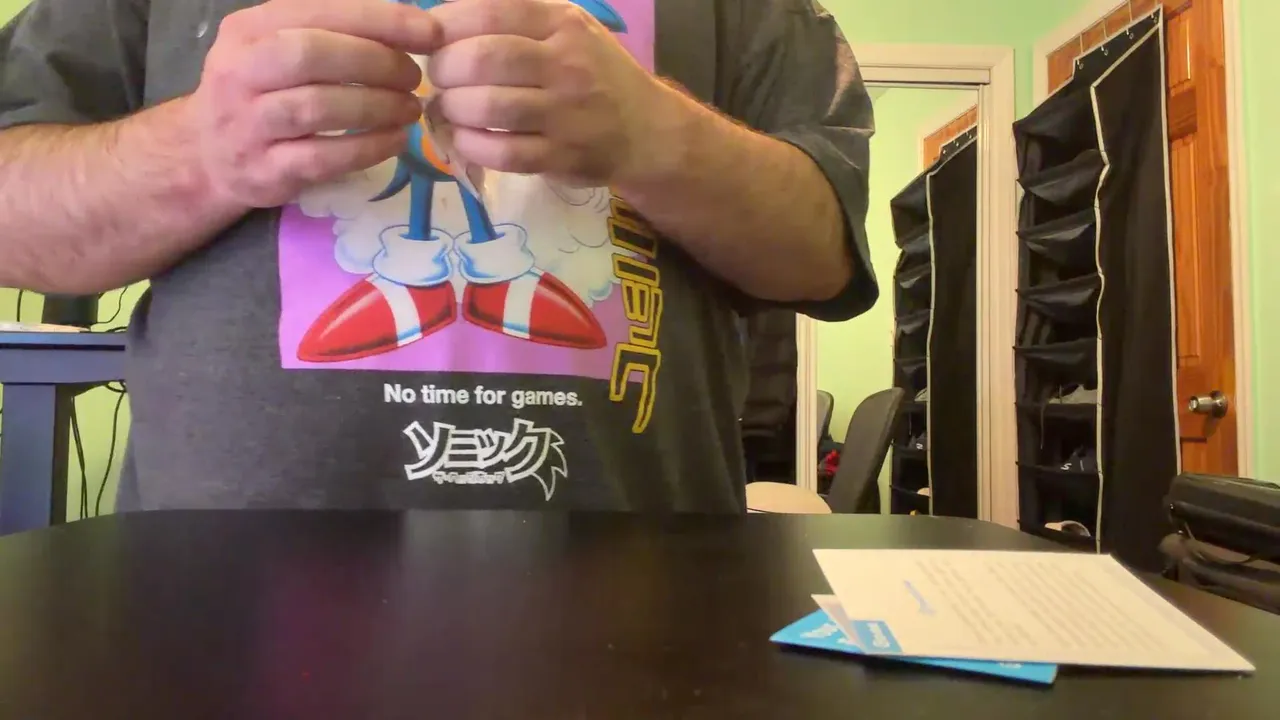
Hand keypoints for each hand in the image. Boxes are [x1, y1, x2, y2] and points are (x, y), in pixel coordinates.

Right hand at [186, 0, 440, 207]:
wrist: (208, 156)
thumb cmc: (260, 92)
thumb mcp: (274, 45)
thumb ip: (328, 29)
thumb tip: (405, 21)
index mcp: (248, 30)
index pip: (319, 12)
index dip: (380, 20)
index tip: (428, 32)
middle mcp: (240, 71)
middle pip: (311, 54)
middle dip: (377, 61)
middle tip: (415, 76)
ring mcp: (248, 124)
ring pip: (318, 107)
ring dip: (378, 107)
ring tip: (410, 108)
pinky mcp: (265, 170)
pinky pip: (323, 158)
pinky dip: (368, 148)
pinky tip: (395, 140)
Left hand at [425, 0, 674, 187]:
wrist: (647, 131)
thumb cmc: (594, 74)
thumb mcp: (566, 29)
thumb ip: (513, 18)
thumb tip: (439, 21)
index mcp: (562, 23)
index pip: (488, 12)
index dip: (445, 26)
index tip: (431, 40)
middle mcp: (567, 63)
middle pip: (484, 58)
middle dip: (444, 69)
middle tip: (439, 78)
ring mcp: (567, 114)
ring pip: (489, 106)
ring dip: (453, 109)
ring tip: (449, 108)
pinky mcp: (563, 156)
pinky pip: (503, 152)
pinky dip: (471, 145)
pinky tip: (465, 138)